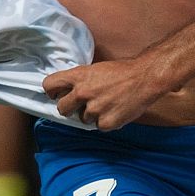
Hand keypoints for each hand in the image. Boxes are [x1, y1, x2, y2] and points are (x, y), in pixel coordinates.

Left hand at [44, 57, 168, 129]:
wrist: (145, 78)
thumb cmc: (122, 72)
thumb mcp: (96, 69)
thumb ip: (80, 80)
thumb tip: (67, 91)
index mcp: (78, 76)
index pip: (49, 85)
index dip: (52, 91)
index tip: (58, 94)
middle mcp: (83, 92)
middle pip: (61, 108)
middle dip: (70, 108)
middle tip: (82, 104)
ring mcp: (94, 109)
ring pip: (82, 119)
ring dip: (91, 114)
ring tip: (107, 103)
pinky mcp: (105, 122)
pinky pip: (98, 126)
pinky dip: (105, 121)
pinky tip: (115, 110)